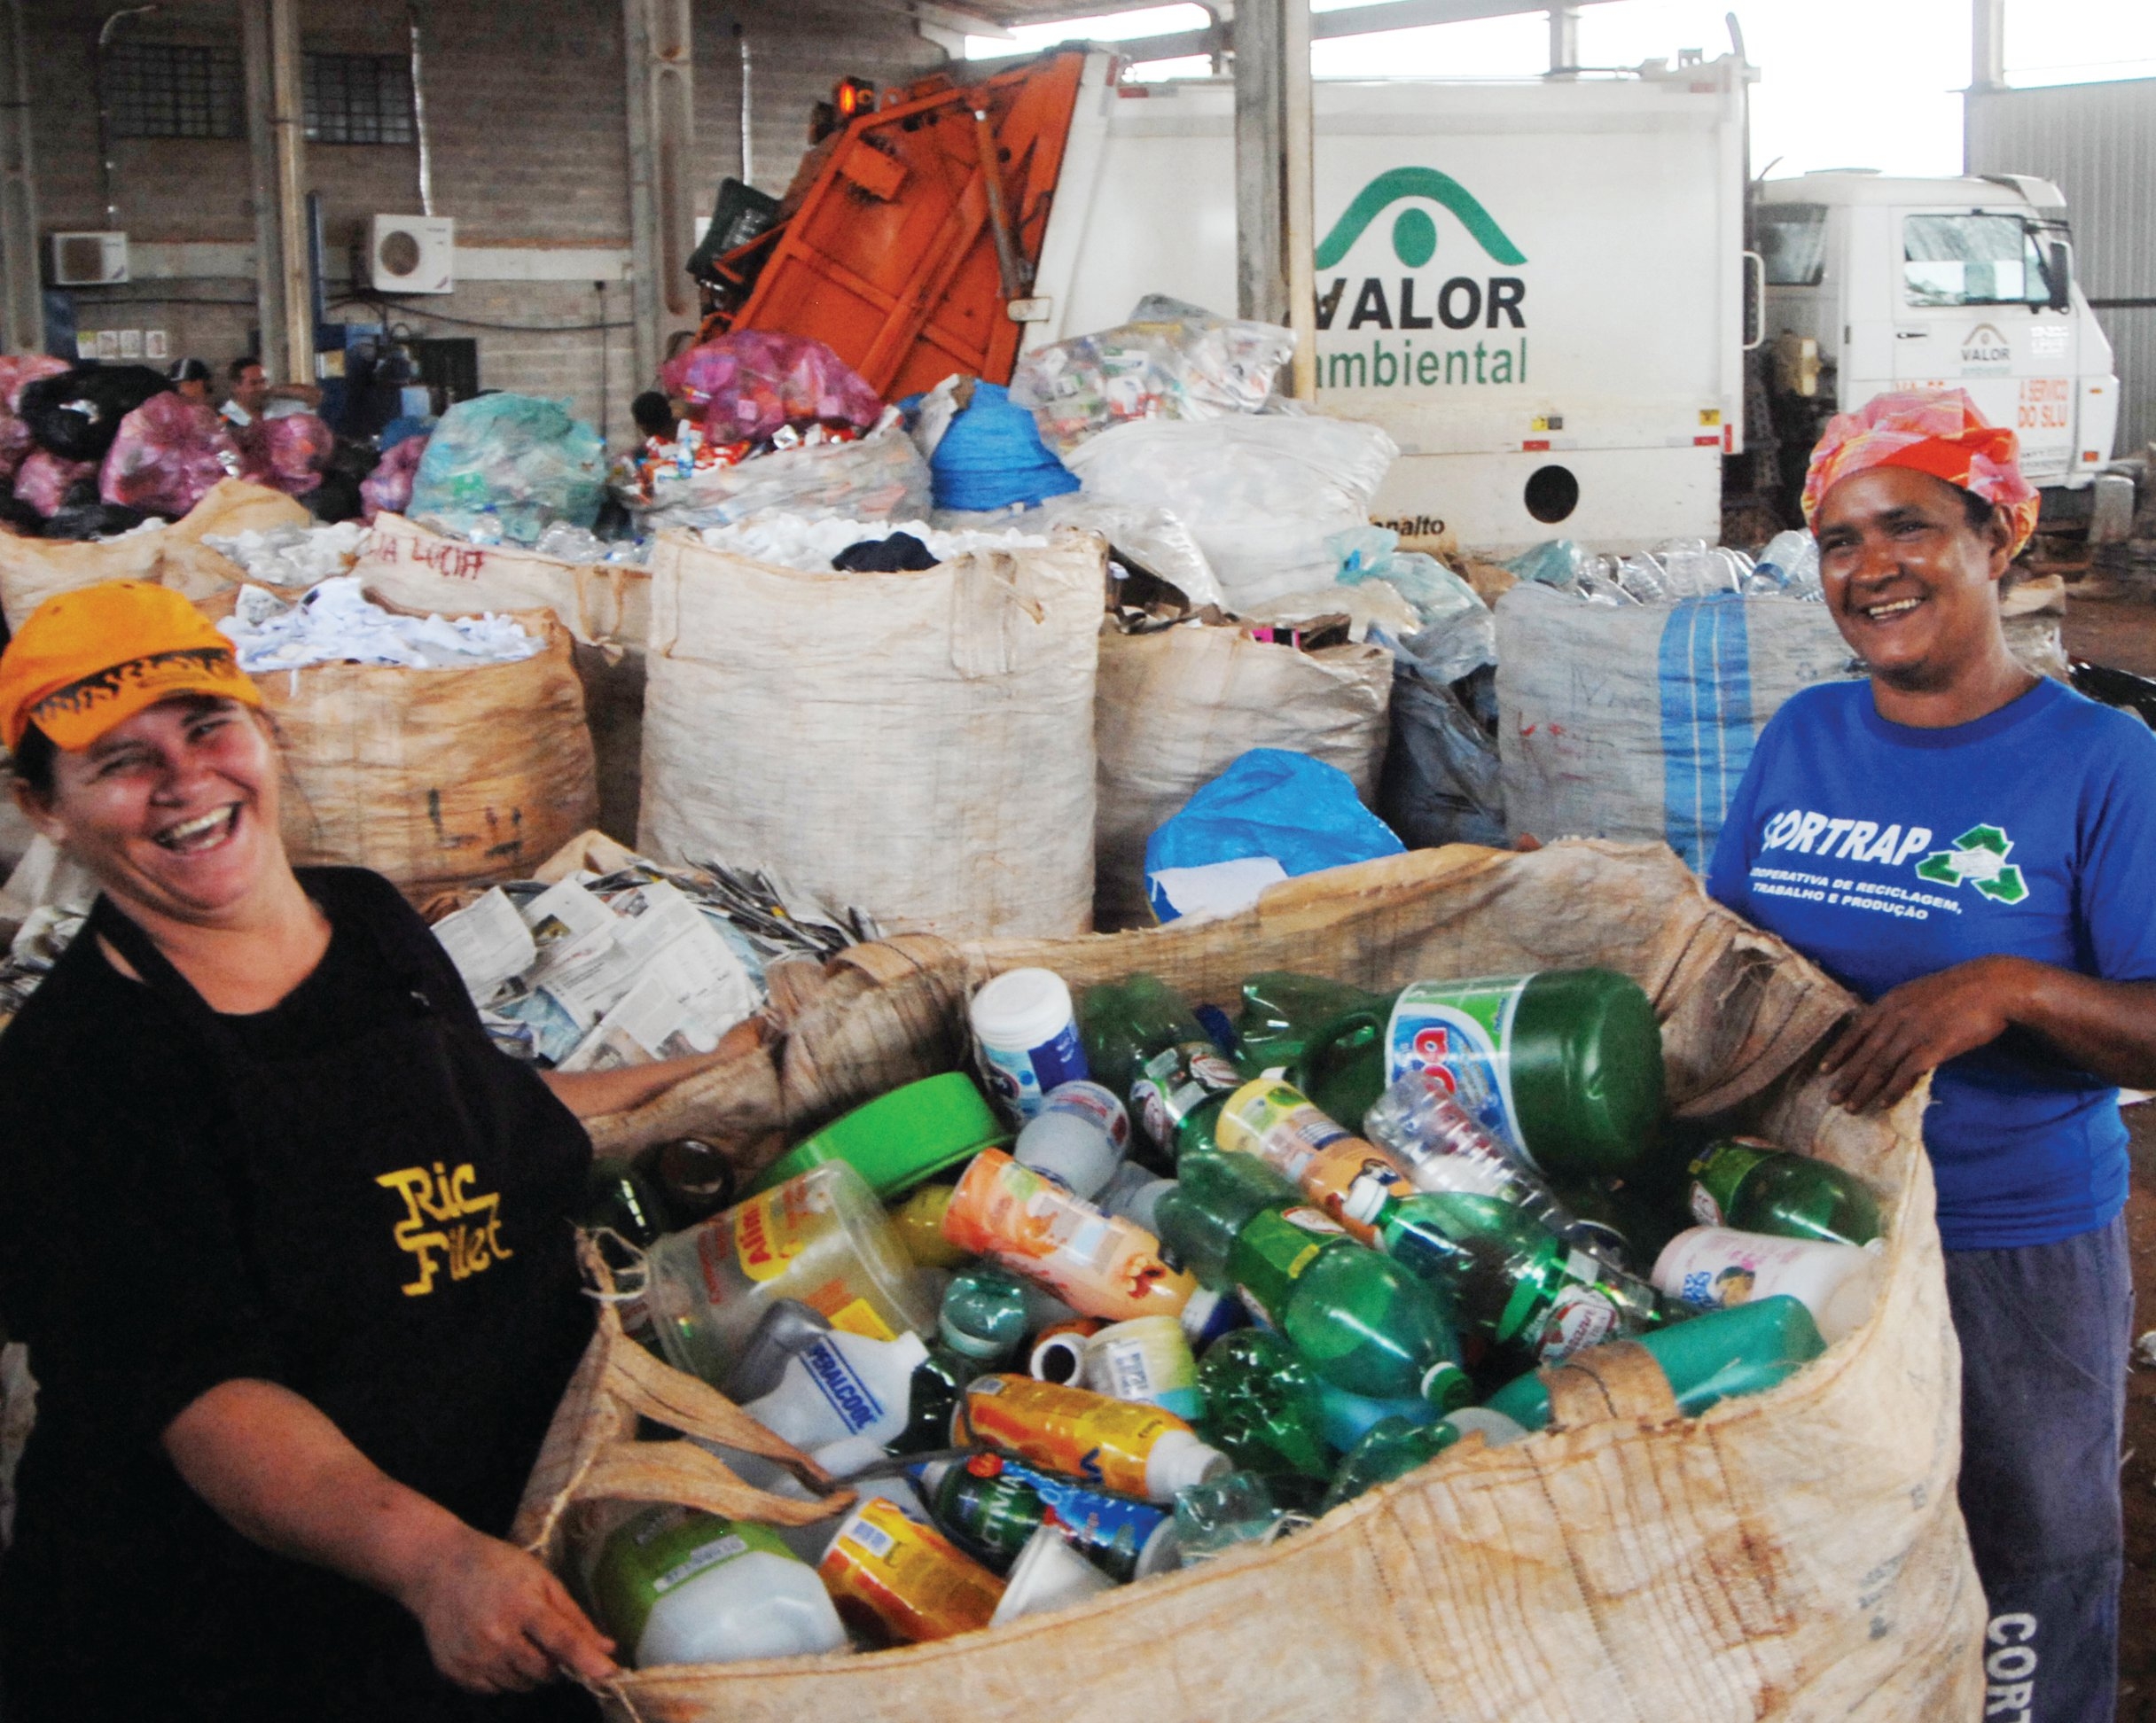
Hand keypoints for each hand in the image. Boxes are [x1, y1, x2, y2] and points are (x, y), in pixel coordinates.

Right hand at [397, 1523, 618, 1693]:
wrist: (438, 1569)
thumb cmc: (497, 1567)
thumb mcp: (541, 1578)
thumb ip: (574, 1616)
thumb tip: (607, 1647)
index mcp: (522, 1605)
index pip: (562, 1640)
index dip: (587, 1659)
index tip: (610, 1673)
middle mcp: (496, 1635)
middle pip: (544, 1671)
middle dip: (555, 1663)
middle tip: (545, 1639)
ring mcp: (473, 1656)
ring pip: (520, 1684)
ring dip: (529, 1670)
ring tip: (517, 1639)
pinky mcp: (455, 1671)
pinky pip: (493, 1689)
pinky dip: (503, 1676)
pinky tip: (495, 1648)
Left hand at [1819, 956, 2029, 1112]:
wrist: (1992, 985)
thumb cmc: (1958, 990)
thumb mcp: (1918, 993)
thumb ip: (1899, 1010)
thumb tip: (1885, 1030)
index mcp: (1890, 1002)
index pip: (1856, 1030)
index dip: (1840, 1052)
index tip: (1824, 1070)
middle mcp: (1896, 1017)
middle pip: (1865, 1053)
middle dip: (1846, 1078)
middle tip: (1832, 1099)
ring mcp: (1915, 1031)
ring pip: (1881, 1066)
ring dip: (1864, 1089)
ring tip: (1851, 1107)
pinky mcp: (1935, 1046)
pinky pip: (1907, 1072)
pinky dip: (1893, 1089)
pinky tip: (1884, 1103)